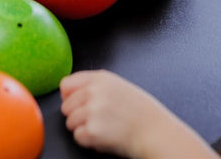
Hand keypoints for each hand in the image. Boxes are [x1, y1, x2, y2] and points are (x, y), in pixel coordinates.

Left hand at [60, 70, 219, 158]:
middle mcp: (93, 91)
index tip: (76, 103)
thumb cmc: (139, 110)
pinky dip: (88, 141)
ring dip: (82, 129)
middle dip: (76, 115)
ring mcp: (92, 110)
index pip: (66, 84)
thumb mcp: (117, 85)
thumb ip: (93, 84)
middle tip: (96, 119)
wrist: (155, 131)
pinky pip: (78, 137)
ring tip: (103, 127)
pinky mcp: (92, 130)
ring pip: (69, 122)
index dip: (69, 96)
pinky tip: (104, 136)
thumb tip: (68, 91)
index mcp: (99, 78)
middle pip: (65, 106)